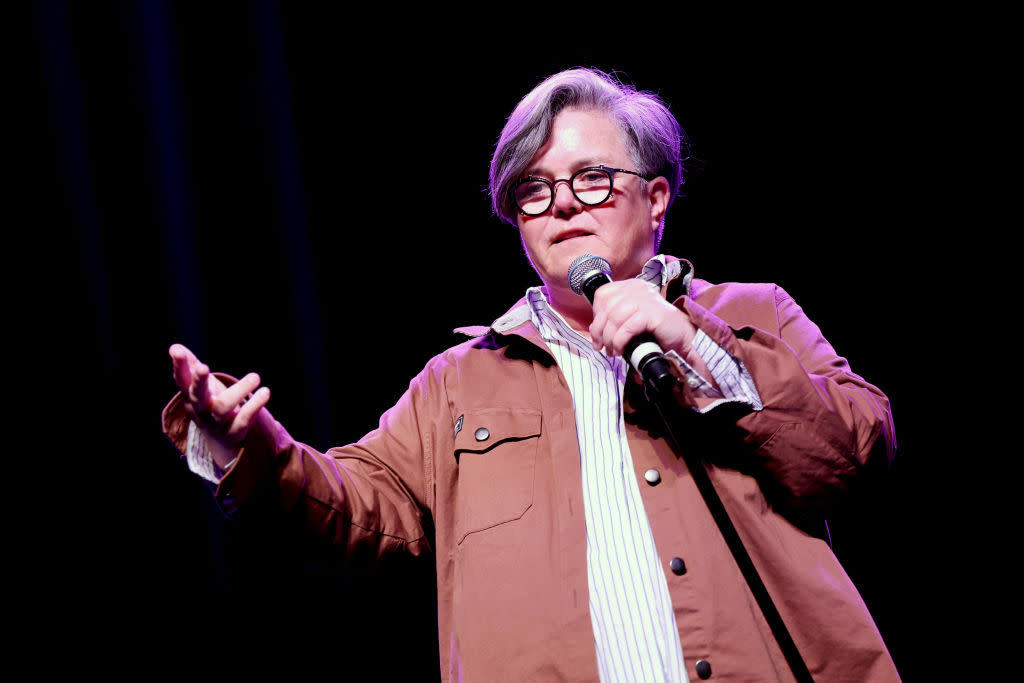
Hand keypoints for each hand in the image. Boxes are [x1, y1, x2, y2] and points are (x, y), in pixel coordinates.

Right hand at [169, 343, 269, 468]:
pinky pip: (244, 419)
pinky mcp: (235, 432)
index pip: (182, 381)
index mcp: (191, 396)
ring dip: (239, 390)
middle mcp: (201, 410)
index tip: (176, 351)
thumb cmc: (209, 404)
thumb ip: (190, 366)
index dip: (179, 367)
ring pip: (224, 407)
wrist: (220, 442)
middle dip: (199, 381)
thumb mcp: (200, 387)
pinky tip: (265, 392)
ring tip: (255, 377)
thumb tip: (175, 346)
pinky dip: (255, 406)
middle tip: (203, 367)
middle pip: (197, 396)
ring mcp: (217, 423)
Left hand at [589, 279, 697, 358]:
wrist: (683, 340)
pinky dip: (620, 341)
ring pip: (614, 318)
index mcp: (632, 286)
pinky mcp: (652, 313)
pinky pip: (626, 327)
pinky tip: (621, 350)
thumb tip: (595, 331)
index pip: (602, 295)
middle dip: (600, 331)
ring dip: (610, 339)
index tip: (598, 334)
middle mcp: (638, 288)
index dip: (596, 316)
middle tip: (602, 347)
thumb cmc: (657, 332)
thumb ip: (615, 319)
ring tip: (613, 351)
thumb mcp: (632, 320)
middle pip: (606, 307)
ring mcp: (646, 299)